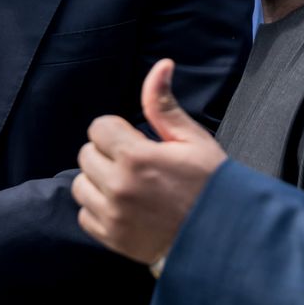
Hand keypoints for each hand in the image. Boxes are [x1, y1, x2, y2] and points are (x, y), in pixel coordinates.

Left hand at [73, 59, 226, 266]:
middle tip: (135, 164)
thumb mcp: (193, 140)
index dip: (118, 130)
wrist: (223, 239)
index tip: (137, 141)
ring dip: (98, 181)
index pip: (99, 127)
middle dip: (107, 153)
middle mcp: (118, 186)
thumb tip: (161, 65)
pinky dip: (98, 209)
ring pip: (80, 185)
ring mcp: (112, 215)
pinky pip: (84, 215)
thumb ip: (164, 105)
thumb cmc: (211, 185)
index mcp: (137, 157)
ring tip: (127, 185)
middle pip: (86, 154)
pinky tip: (123, 207)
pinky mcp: (111, 238)